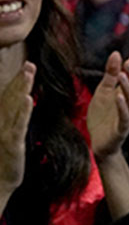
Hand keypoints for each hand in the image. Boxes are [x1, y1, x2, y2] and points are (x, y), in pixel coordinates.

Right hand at [0, 62, 33, 193]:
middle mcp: (0, 123)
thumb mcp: (11, 138)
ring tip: (28, 73)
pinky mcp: (11, 143)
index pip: (9, 97)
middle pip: (10, 97)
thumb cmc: (4, 160)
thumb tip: (24, 103)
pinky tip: (28, 99)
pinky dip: (22, 111)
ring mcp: (4, 132)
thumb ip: (15, 120)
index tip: (28, 65)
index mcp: (1, 121)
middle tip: (30, 63)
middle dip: (21, 79)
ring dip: (21, 88)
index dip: (18, 81)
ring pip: (13, 107)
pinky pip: (17, 125)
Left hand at [88, 52, 128, 159]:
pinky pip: (125, 116)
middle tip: (128, 62)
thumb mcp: (103, 91)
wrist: (98, 142)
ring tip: (122, 75)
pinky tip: (118, 96)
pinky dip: (122, 106)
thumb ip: (110, 74)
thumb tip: (116, 54)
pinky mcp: (121, 129)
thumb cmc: (102, 117)